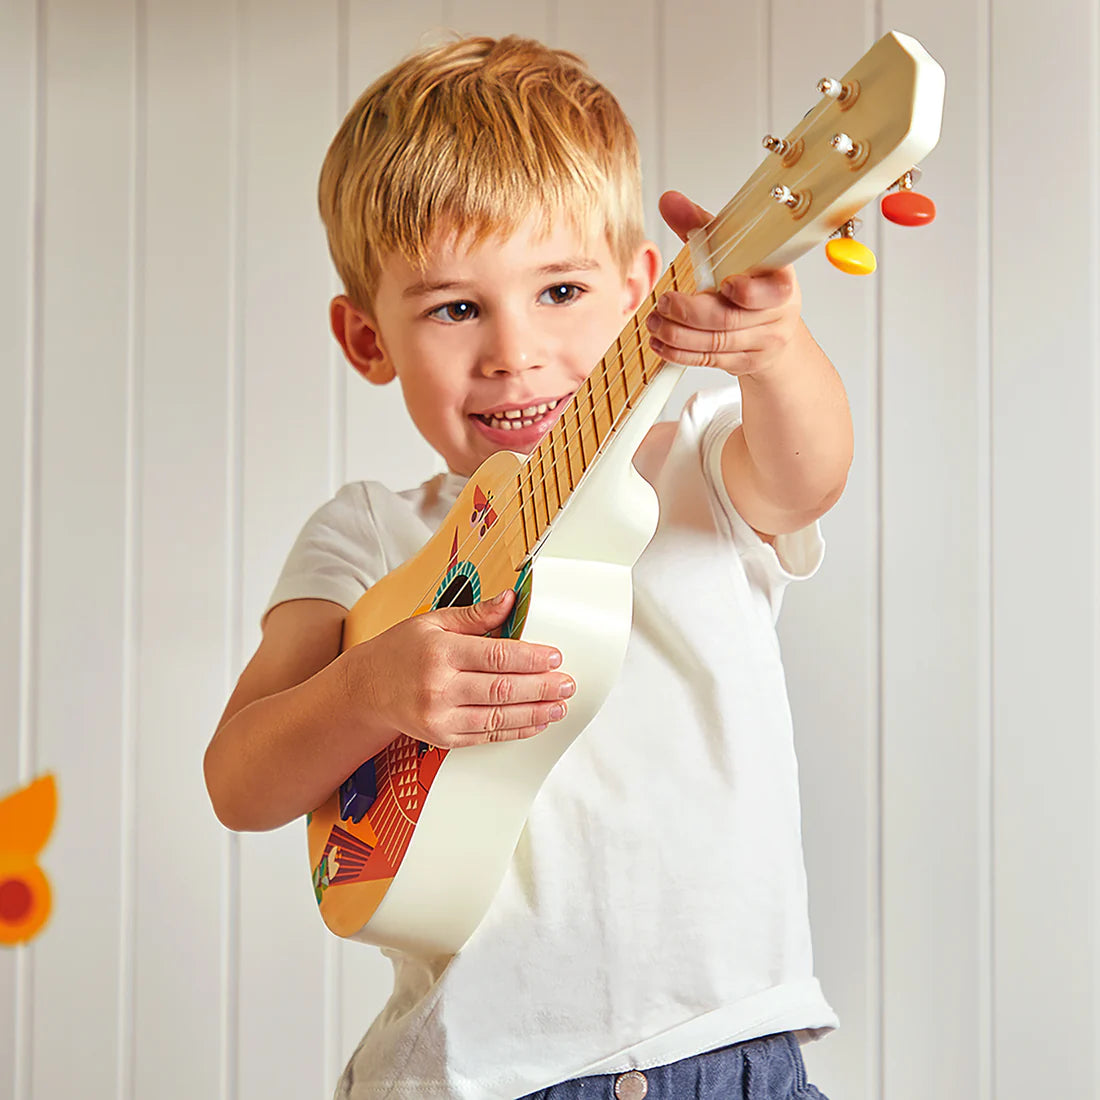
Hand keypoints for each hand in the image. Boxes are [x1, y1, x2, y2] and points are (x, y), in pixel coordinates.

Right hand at [348, 589, 573, 747]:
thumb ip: (475, 615)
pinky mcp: (442, 738)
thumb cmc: (400, 651)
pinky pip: (486, 735)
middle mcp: (439, 687)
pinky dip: (515, 730)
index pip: (496, 656)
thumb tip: (510, 599)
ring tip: (559, 706)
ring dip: (535, 712)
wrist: (365, 690)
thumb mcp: (432, 621)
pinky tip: (535, 722)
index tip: (554, 657)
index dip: (530, 658)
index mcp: (439, 651)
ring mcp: (439, 717)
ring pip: (498, 717)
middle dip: (542, 687)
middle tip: (568, 684)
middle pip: (502, 689)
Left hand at [647, 190, 801, 377]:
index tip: (726, 283)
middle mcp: (776, 314)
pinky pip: (709, 361)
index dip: (749, 291)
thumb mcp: (733, 249)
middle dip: (690, 313)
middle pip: (730, 319)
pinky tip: (661, 342)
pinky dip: (679, 353)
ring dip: (677, 334)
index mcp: (779, 279)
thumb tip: (670, 201)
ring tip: (655, 322)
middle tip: (664, 303)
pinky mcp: (745, 362)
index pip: (773, 290)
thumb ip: (700, 226)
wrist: (774, 327)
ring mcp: (762, 342)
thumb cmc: (752, 279)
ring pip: (715, 344)